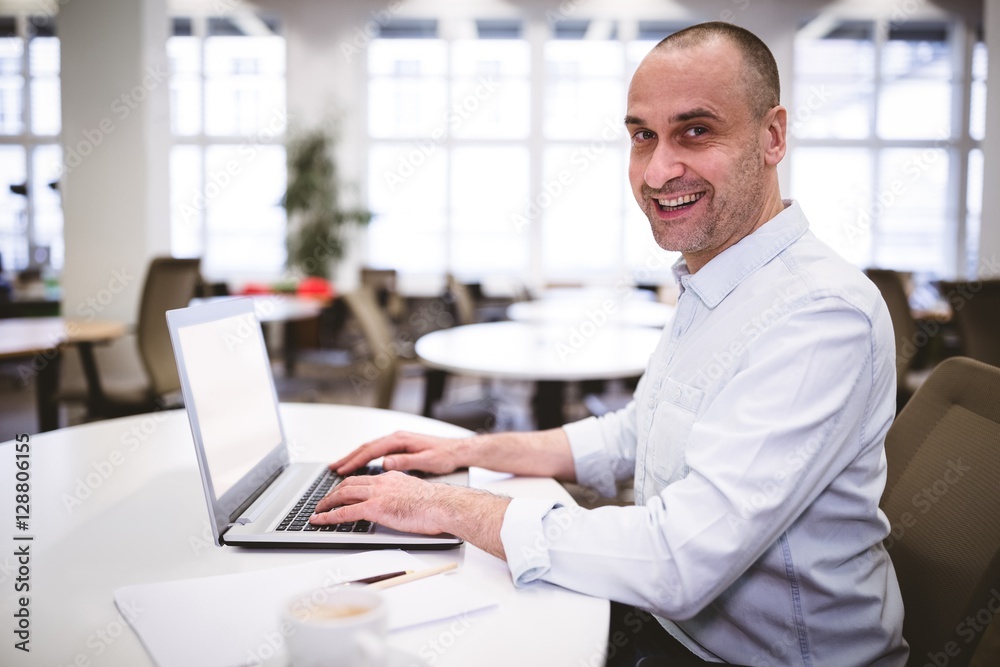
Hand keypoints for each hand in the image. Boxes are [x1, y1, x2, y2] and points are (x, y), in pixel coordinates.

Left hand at [310, 471, 458, 535]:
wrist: (443, 505)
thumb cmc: (436, 505)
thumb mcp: (414, 493)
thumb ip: (400, 495)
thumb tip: (396, 505)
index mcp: (391, 477)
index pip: (364, 479)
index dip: (348, 484)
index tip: (340, 491)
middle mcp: (382, 481)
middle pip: (349, 483)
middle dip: (333, 492)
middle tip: (324, 501)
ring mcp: (377, 493)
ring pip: (343, 493)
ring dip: (327, 502)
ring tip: (318, 511)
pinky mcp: (375, 507)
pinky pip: (346, 511)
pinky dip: (329, 516)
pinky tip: (321, 521)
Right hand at [329, 431, 468, 475]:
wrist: (458, 451)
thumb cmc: (445, 455)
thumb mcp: (427, 461)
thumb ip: (406, 462)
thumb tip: (386, 463)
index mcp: (400, 440)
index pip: (371, 450)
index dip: (355, 460)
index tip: (342, 470)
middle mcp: (397, 438)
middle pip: (366, 447)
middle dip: (348, 458)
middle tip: (332, 468)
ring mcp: (398, 442)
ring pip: (370, 449)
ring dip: (354, 458)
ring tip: (339, 467)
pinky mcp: (400, 447)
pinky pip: (376, 452)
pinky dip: (364, 458)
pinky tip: (358, 466)